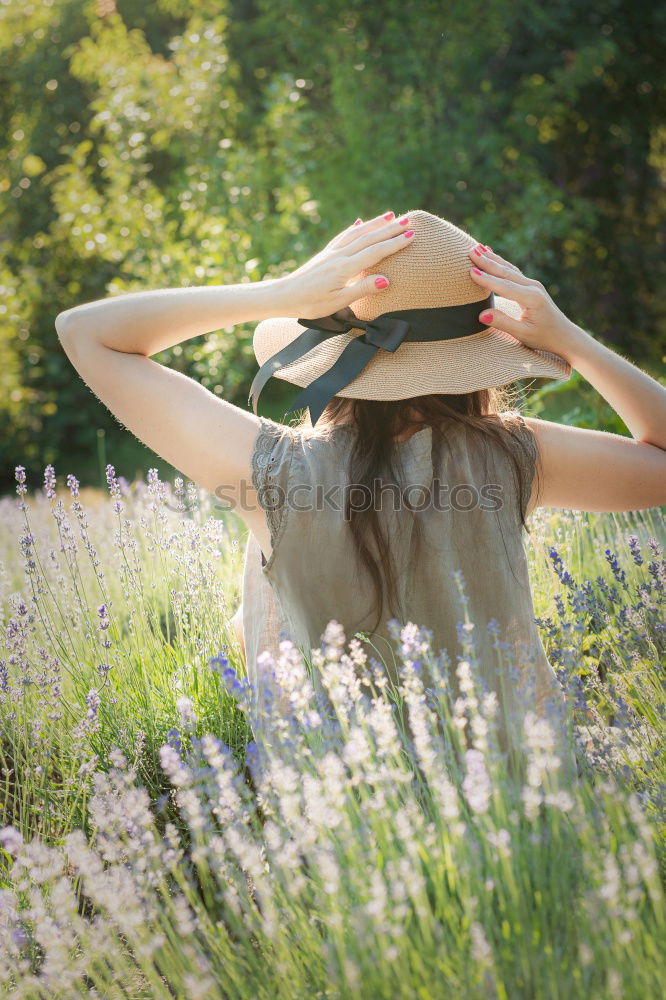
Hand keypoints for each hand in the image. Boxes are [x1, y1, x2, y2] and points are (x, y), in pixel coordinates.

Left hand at [279, 211, 413, 318]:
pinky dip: (355, 227)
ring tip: (391, 215)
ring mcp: (331, 252)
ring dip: (375, 223)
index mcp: (345, 268)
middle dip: (391, 229)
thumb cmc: (310, 303)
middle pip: (369, 238)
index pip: (375, 252)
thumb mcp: (338, 302)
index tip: (412, 235)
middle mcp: (339, 255)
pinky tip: (360, 222)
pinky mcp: (325, 253)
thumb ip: (362, 289)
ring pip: (357, 233)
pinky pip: (343, 236)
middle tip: (409, 220)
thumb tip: (386, 279)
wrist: (284, 296)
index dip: (395, 243)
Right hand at [468, 244, 583, 359]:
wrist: (563, 335)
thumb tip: (481, 315)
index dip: (487, 279)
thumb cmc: (543, 337)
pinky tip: (492, 254)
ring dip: (492, 258)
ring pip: (509, 268)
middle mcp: (532, 287)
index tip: (471, 271)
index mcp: (531, 298)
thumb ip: (502, 323)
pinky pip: (512, 271)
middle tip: (470, 251)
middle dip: (487, 261)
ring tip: (477, 248)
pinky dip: (500, 263)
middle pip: (506, 272)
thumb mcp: (522, 334)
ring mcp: (533, 284)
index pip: (504, 286)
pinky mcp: (531, 286)